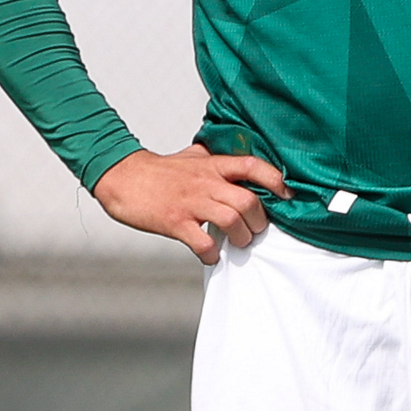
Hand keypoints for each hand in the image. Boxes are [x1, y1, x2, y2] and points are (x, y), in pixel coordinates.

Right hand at [92, 144, 291, 264]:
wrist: (123, 177)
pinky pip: (201, 241)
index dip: (274, 180)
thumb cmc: (159, 169)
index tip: (287, 194)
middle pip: (248, 200)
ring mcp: (190, 202)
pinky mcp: (174, 221)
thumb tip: (235, 161)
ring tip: (238, 243)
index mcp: (213, 165)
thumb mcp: (192, 155)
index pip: (252, 166)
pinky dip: (211, 253)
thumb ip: (215, 158)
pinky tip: (211, 255)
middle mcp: (206, 182)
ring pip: (231, 220)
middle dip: (259, 220)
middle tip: (255, 230)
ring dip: (241, 237)